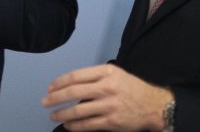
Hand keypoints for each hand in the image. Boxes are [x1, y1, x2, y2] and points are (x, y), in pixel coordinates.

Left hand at [42, 64, 172, 131]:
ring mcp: (108, 105)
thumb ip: (96, 77)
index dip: (59, 82)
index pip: (76, 76)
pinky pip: (87, 125)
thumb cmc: (133, 89)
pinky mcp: (111, 121)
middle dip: (55, 98)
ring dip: (61, 114)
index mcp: (106, 73)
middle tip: (45, 102)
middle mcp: (106, 88)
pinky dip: (74, 126)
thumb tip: (72, 85)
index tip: (51, 87)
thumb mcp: (116, 74)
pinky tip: (68, 126)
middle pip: (73, 92)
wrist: (154, 105)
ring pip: (77, 111)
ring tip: (54, 115)